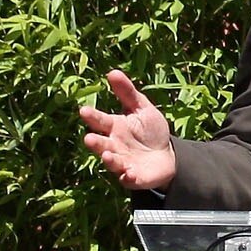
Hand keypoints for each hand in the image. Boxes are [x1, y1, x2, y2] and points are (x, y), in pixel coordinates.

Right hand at [80, 71, 179, 191]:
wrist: (167, 156)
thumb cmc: (150, 131)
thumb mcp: (142, 109)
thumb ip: (128, 93)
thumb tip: (112, 72)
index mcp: (114, 127)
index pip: (101, 120)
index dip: (92, 116)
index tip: (84, 110)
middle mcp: (114, 145)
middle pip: (101, 143)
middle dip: (95, 142)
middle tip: (89, 138)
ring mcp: (122, 162)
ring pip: (111, 161)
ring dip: (108, 159)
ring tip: (106, 155)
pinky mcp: (132, 177)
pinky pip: (128, 178)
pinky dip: (128, 176)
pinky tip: (130, 172)